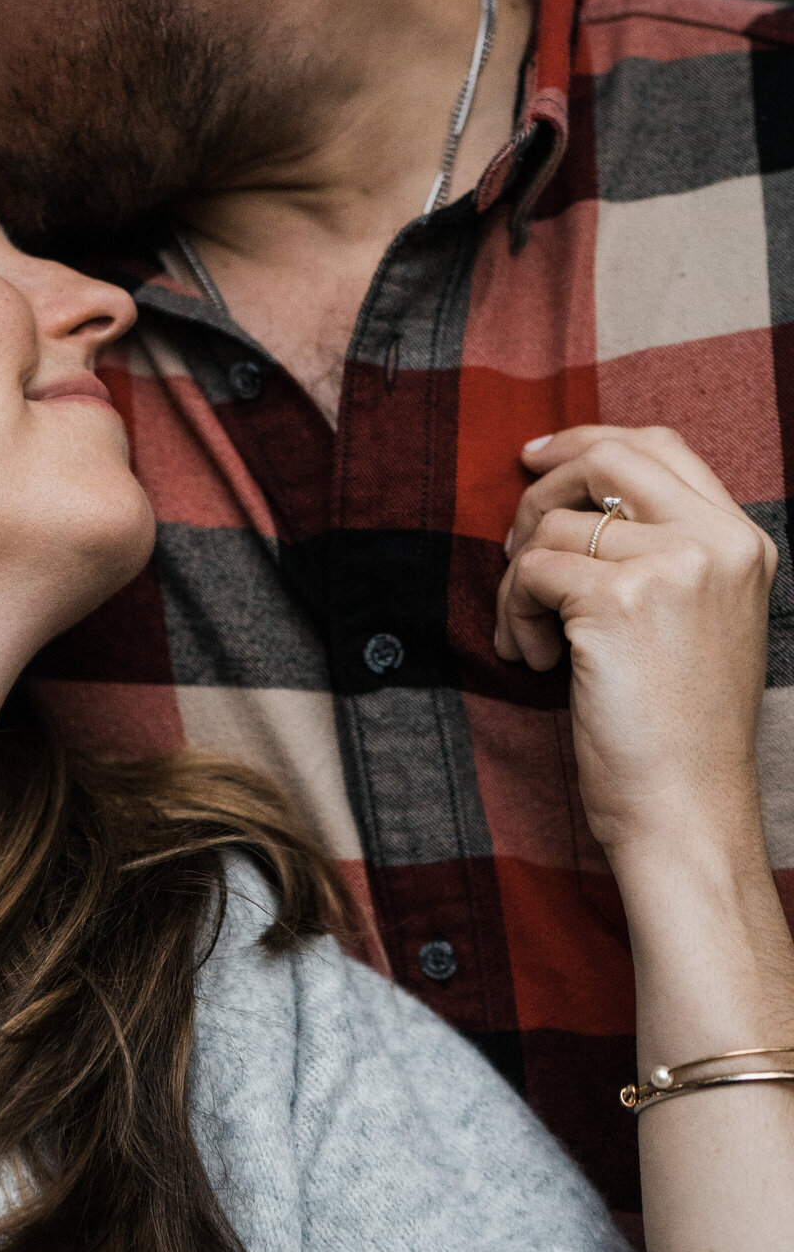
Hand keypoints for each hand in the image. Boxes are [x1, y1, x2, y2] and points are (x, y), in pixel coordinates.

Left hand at [496, 425, 777, 868]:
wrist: (686, 809)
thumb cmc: (677, 730)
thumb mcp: (696, 620)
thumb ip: (660, 552)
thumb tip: (571, 500)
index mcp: (742, 542)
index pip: (660, 448)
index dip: (588, 442)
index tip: (536, 460)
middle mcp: (717, 542)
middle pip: (607, 459)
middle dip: (542, 490)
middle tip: (510, 542)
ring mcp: (672, 566)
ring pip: (555, 528)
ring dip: (519, 582)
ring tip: (532, 640)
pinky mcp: (619, 601)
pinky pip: (531, 572)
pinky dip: (514, 615)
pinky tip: (534, 662)